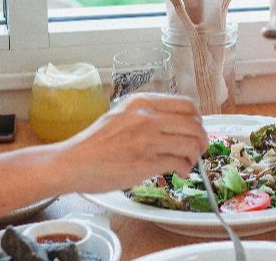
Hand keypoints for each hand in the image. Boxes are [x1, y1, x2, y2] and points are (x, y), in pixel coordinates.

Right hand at [55, 93, 206, 191]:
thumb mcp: (120, 116)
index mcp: (141, 103)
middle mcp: (146, 117)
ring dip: (195, 156)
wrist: (73, 162)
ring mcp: (147, 139)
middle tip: (199, 149)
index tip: (196, 129)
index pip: (186, 105)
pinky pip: (179, 162)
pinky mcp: (146, 162)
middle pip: (194, 124)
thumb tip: (173, 124)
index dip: (197, 120)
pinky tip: (180, 172)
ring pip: (191, 143)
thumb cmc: (94, 144)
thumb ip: (146, 116)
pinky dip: (185, 168)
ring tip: (188, 163)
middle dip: (202, 138)